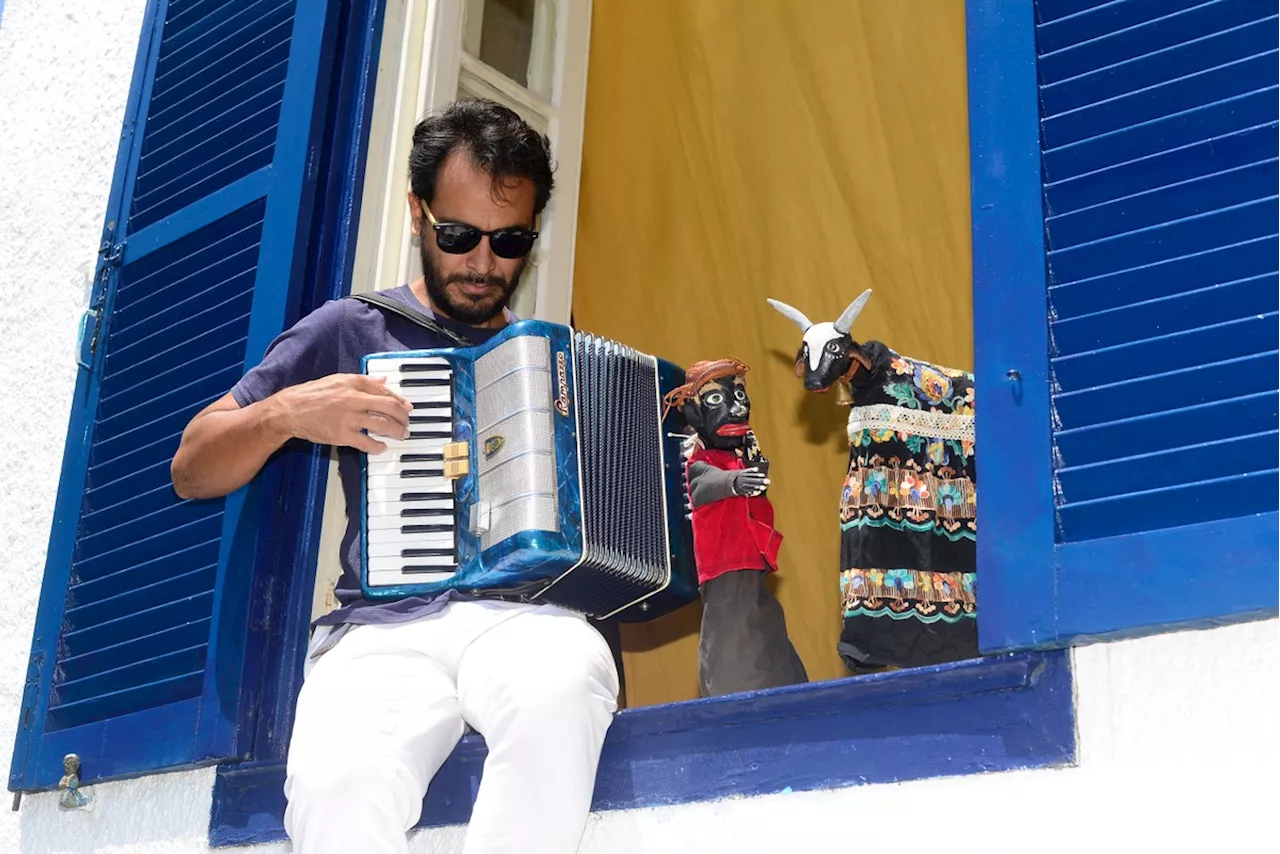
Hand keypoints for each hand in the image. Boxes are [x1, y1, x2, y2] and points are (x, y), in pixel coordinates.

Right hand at [271, 374, 413, 453]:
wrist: (290, 410)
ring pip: (381, 424)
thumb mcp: (337, 380)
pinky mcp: (341, 434)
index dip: (400, 400)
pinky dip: (377, 446)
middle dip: (403, 416)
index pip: (384, 390)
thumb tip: (383, 380)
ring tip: (401, 435)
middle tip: (407, 423)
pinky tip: (382, 448)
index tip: (408, 407)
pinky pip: (366, 442)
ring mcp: (348, 417)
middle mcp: (353, 398)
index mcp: (353, 383)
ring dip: (396, 431)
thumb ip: (362, 381)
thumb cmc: (312, 395)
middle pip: (388, 406)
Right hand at [732, 468, 769, 496]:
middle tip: (767, 481)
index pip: (751, 474)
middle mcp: (742, 481)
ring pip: (750, 487)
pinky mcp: (742, 492)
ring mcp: (742, 486)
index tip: (763, 475)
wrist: (731, 484)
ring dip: (758, 487)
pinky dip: (753, 492)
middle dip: (760, 481)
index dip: (757, 475)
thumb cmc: (740, 477)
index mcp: (742, 475)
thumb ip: (750, 470)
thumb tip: (757, 469)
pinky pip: (748, 492)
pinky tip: (758, 492)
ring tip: (764, 487)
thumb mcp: (742, 472)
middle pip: (752, 481)